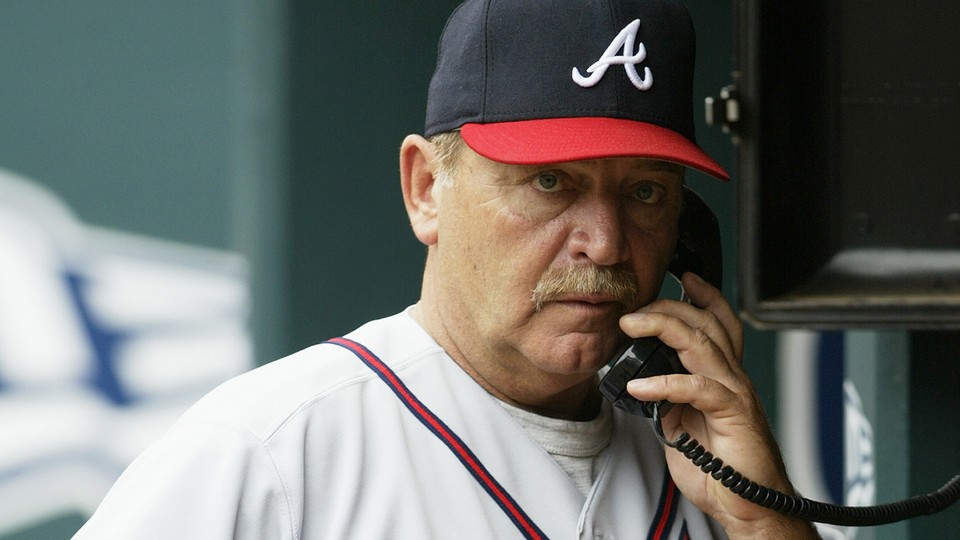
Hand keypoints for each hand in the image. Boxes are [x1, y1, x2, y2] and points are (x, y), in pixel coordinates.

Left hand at [619, 273, 817, 537]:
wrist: (750, 507)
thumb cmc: (722, 470)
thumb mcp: (683, 426)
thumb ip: (669, 398)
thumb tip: (644, 381)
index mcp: (724, 377)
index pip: (718, 323)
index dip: (704, 296)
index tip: (681, 278)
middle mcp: (733, 378)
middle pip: (707, 323)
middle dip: (669, 307)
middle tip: (635, 309)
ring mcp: (736, 394)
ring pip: (704, 344)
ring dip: (663, 328)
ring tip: (631, 326)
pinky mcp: (734, 415)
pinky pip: (698, 388)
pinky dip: (665, 383)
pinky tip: (639, 387)